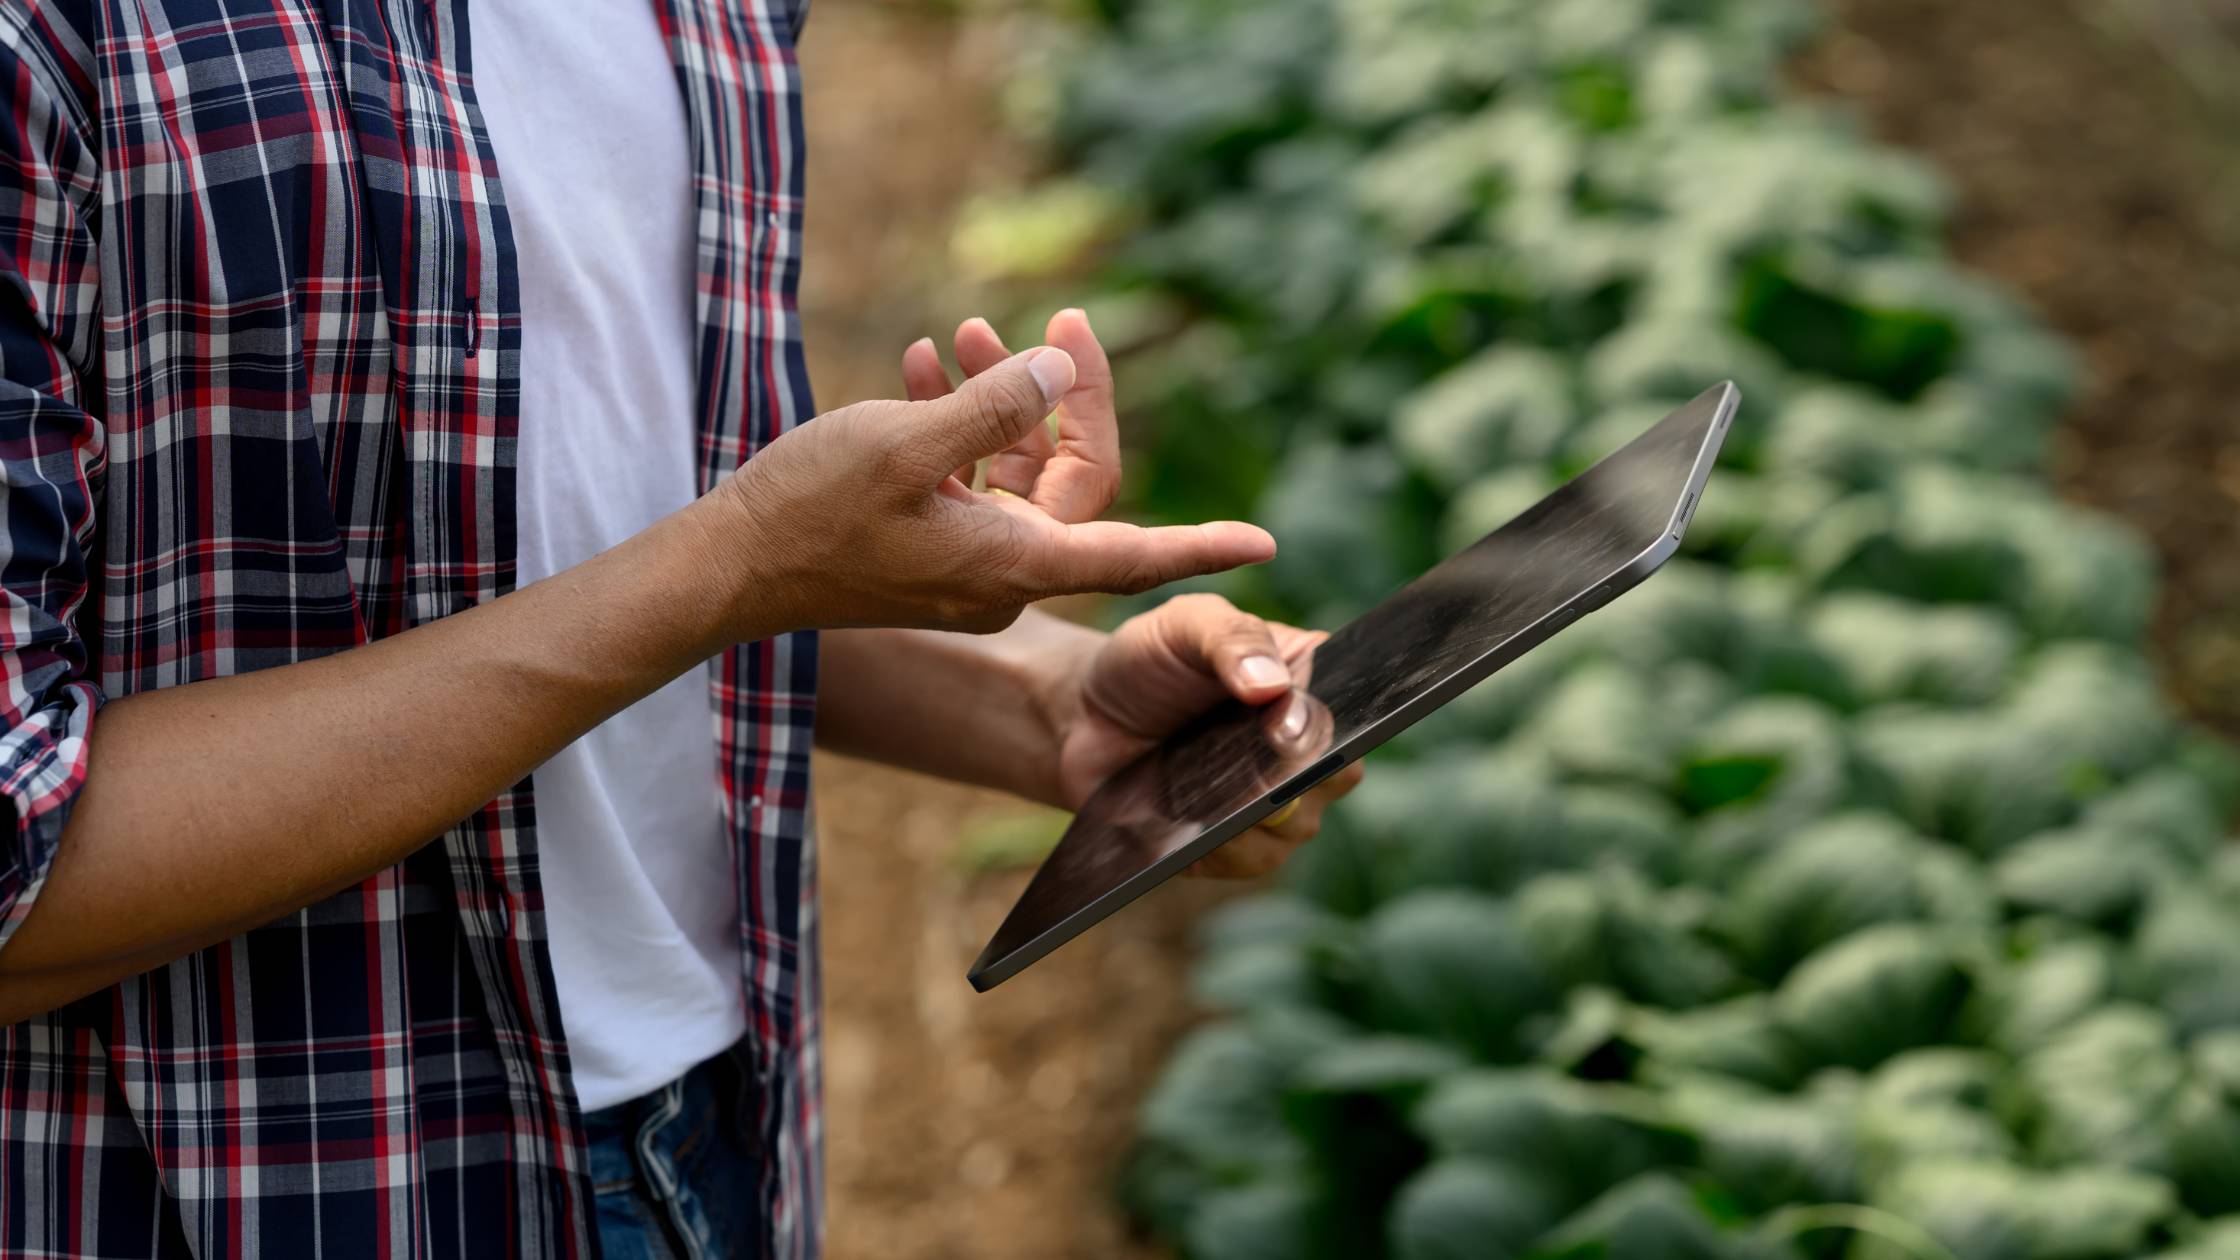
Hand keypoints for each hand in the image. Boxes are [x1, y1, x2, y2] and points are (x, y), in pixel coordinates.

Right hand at [712, 326, 1272, 634]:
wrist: (726, 568)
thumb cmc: (809, 512)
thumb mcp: (902, 445)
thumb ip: (988, 408)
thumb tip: (1055, 370)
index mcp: (1013, 564)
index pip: (1131, 551)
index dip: (1200, 547)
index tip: (1264, 545)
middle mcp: (1004, 573)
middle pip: (1074, 478)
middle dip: (1065, 394)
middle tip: (1057, 317)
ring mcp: (968, 564)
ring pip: (1019, 470)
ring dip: (1000, 397)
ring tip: (958, 333)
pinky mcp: (934, 547)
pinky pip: (974, 480)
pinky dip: (961, 424)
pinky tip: (927, 366)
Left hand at [1041, 593, 1366, 878]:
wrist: (1084, 717)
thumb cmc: (1147, 660)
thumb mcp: (1183, 625)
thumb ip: (1229, 638)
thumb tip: (1271, 687)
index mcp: (1311, 678)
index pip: (1359, 701)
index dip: (1329, 718)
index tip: (1287, 728)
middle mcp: (1309, 744)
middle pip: (1342, 772)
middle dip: (1301, 771)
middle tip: (1253, 762)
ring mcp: (1279, 799)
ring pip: (1299, 823)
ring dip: (1255, 810)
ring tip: (1206, 792)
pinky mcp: (1238, 844)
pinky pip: (1251, 857)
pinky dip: (1222, 844)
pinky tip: (1189, 825)